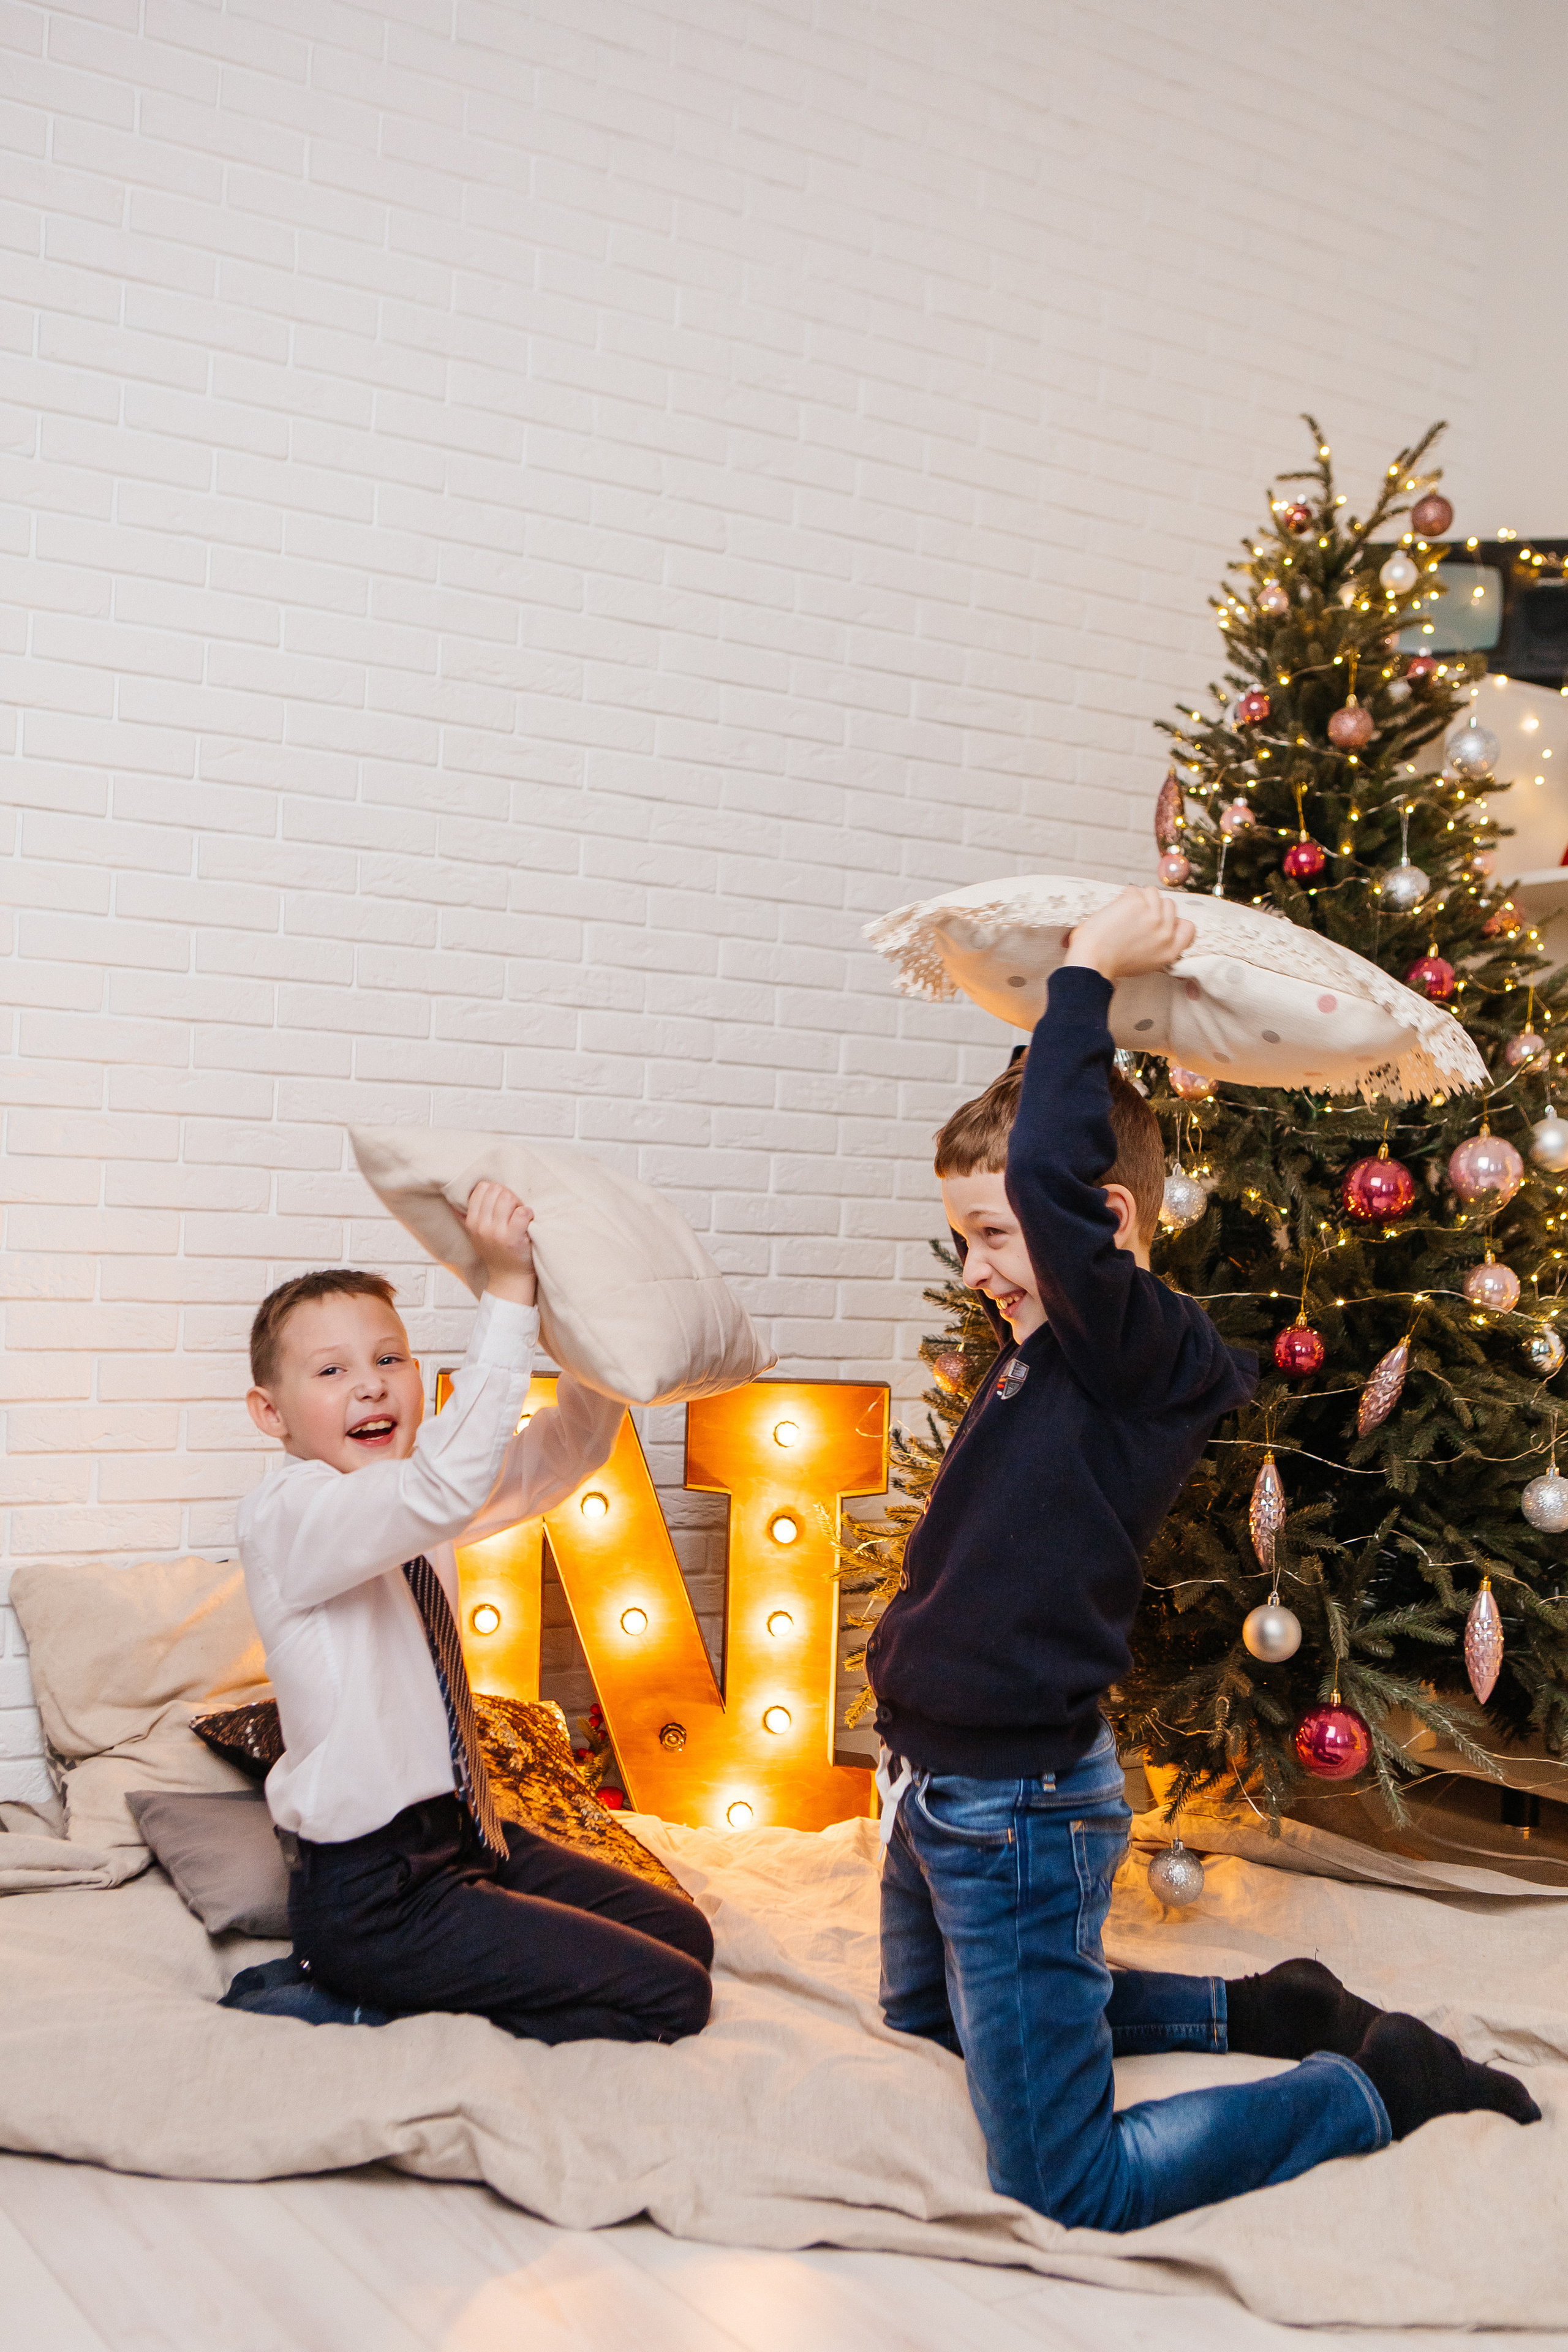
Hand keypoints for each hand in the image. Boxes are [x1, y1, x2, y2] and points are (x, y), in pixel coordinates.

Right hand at [458, 1180, 536, 1306]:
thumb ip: (464, 1217)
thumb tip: (451, 1200)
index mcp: (472, 1222)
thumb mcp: (474, 1235)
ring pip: (508, 1197)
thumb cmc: (495, 1252)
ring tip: (520, 1214)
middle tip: (513, 1209)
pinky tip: (528, 1220)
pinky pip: (522, 1212)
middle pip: (497, 1189)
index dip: (495, 1191)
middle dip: (508, 1195)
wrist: (508, 1278)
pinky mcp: (514, 1239)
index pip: (481, 1188)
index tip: (501, 1203)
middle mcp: (482, 1226)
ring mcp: (497, 1233)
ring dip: (519, 1203)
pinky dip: (528, 1212)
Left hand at [1063, 886, 1194, 981]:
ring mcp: (1153, 916)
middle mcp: (1165, 933)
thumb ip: (1159, 945)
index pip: (1188, 927)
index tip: (1161, 920)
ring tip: (1123, 914)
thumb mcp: (1147, 962)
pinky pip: (1134, 890)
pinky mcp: (1137, 902)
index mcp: (1170, 950)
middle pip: (1169, 904)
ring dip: (1138, 898)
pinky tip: (1114, 911)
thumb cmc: (1111, 962)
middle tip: (1133, 918)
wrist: (1092, 960)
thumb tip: (1162, 927)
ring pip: (1152, 892)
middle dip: (1152, 906)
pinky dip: (1123, 897)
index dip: (1175, 920)